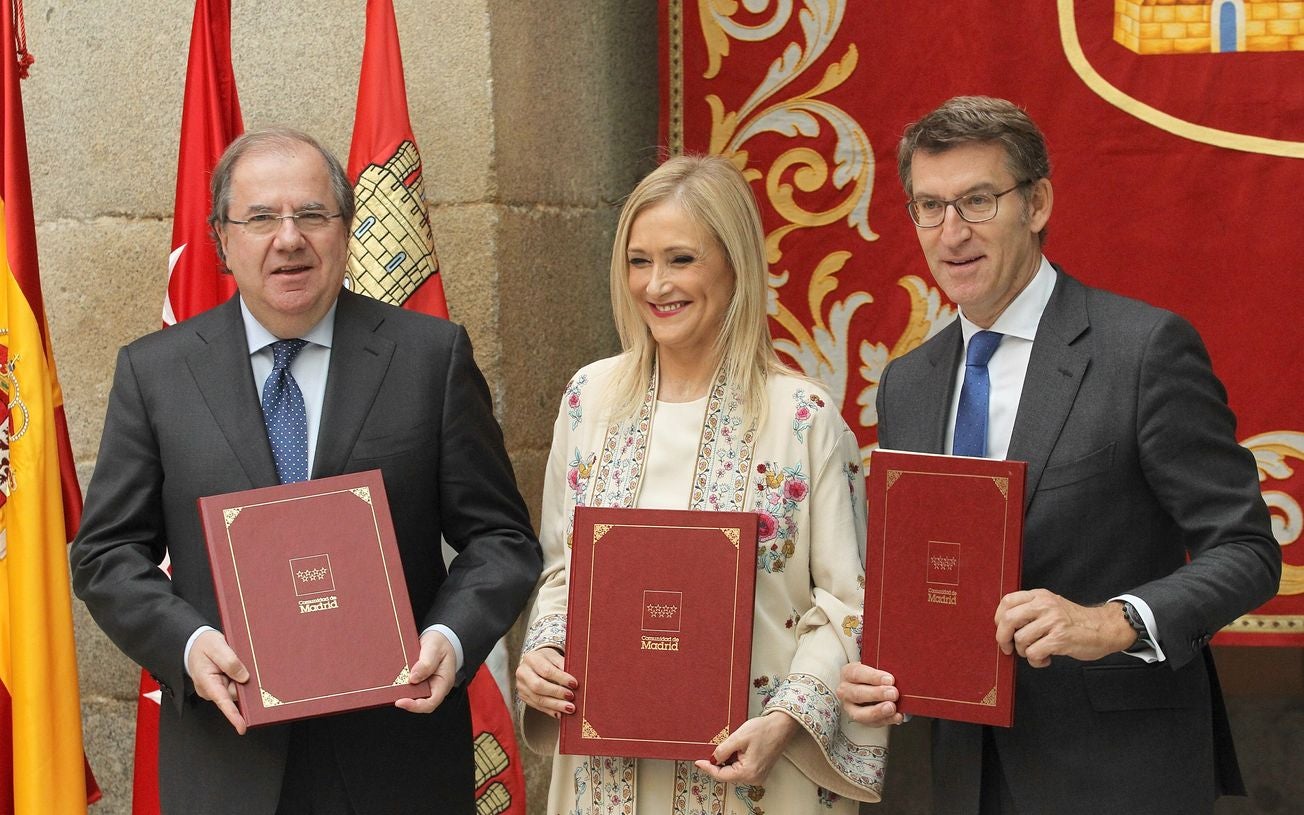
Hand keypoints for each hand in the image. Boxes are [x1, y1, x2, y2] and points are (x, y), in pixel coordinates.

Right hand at [186, 630, 248, 734]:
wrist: (194, 644)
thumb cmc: (202, 645)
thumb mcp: (216, 646)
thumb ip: (230, 661)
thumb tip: (244, 677)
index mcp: (207, 682)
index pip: (223, 701)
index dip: (234, 715)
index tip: (242, 727)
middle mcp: (211, 690)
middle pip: (235, 694)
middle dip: (243, 684)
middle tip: (243, 664)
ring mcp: (216, 689)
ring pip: (237, 689)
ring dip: (241, 678)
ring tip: (235, 660)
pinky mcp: (221, 686)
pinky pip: (235, 685)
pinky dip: (239, 677)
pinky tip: (237, 666)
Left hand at [396, 629, 455, 712]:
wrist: (439, 639)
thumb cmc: (440, 643)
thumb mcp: (435, 648)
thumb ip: (427, 663)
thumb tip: (413, 679)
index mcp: (443, 682)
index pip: (431, 702)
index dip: (415, 706)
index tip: (400, 701)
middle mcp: (435, 687)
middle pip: (420, 702)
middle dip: (405, 699)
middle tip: (391, 691)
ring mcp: (425, 685)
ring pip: (413, 695)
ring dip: (401, 692)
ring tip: (390, 685)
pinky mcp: (417, 681)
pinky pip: (409, 687)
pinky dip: (400, 685)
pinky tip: (392, 679)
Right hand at [515, 647, 575, 718]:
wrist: (534, 662)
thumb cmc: (547, 659)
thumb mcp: (555, 657)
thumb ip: (563, 666)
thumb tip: (575, 680)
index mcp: (531, 659)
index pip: (546, 671)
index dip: (561, 678)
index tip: (574, 684)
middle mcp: (523, 672)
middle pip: (538, 686)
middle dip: (557, 693)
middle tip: (571, 697)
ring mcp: (521, 686)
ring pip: (538, 699)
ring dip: (555, 705)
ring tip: (569, 708)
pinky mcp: (523, 696)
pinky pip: (537, 706)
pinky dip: (550, 710)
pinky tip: (560, 713)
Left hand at [693, 711, 798, 784]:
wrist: (781, 726)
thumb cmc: (764, 729)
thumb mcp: (739, 737)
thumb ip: (723, 750)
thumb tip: (713, 759)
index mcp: (748, 772)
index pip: (721, 775)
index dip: (708, 768)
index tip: (698, 762)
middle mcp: (754, 778)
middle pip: (727, 775)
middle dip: (718, 763)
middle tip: (714, 749)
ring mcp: (757, 776)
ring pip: (734, 772)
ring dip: (728, 761)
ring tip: (732, 745)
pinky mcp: (759, 771)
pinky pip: (741, 769)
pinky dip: (735, 760)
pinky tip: (737, 749)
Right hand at [836, 663, 904, 725]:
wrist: (871, 685)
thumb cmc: (874, 675)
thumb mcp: (876, 666)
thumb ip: (884, 667)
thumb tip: (899, 671)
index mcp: (848, 673)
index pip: (857, 674)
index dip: (873, 677)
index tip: (890, 680)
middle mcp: (845, 691)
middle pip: (857, 694)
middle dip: (877, 694)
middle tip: (893, 693)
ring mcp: (850, 707)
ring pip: (859, 713)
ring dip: (878, 711)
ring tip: (892, 708)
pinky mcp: (861, 720)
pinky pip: (871, 723)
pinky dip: (886, 720)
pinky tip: (896, 716)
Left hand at [995, 590, 1135, 667]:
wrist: (1104, 629)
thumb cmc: (1074, 621)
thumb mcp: (1051, 606)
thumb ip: (1030, 610)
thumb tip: (1003, 625)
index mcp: (1040, 596)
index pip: (1007, 601)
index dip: (998, 618)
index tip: (1002, 630)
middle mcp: (1045, 605)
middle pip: (1008, 619)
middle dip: (1003, 638)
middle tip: (1007, 648)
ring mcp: (1053, 621)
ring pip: (1020, 639)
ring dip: (1024, 652)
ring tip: (1037, 652)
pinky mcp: (1060, 639)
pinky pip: (1034, 653)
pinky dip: (1036, 661)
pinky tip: (1046, 659)